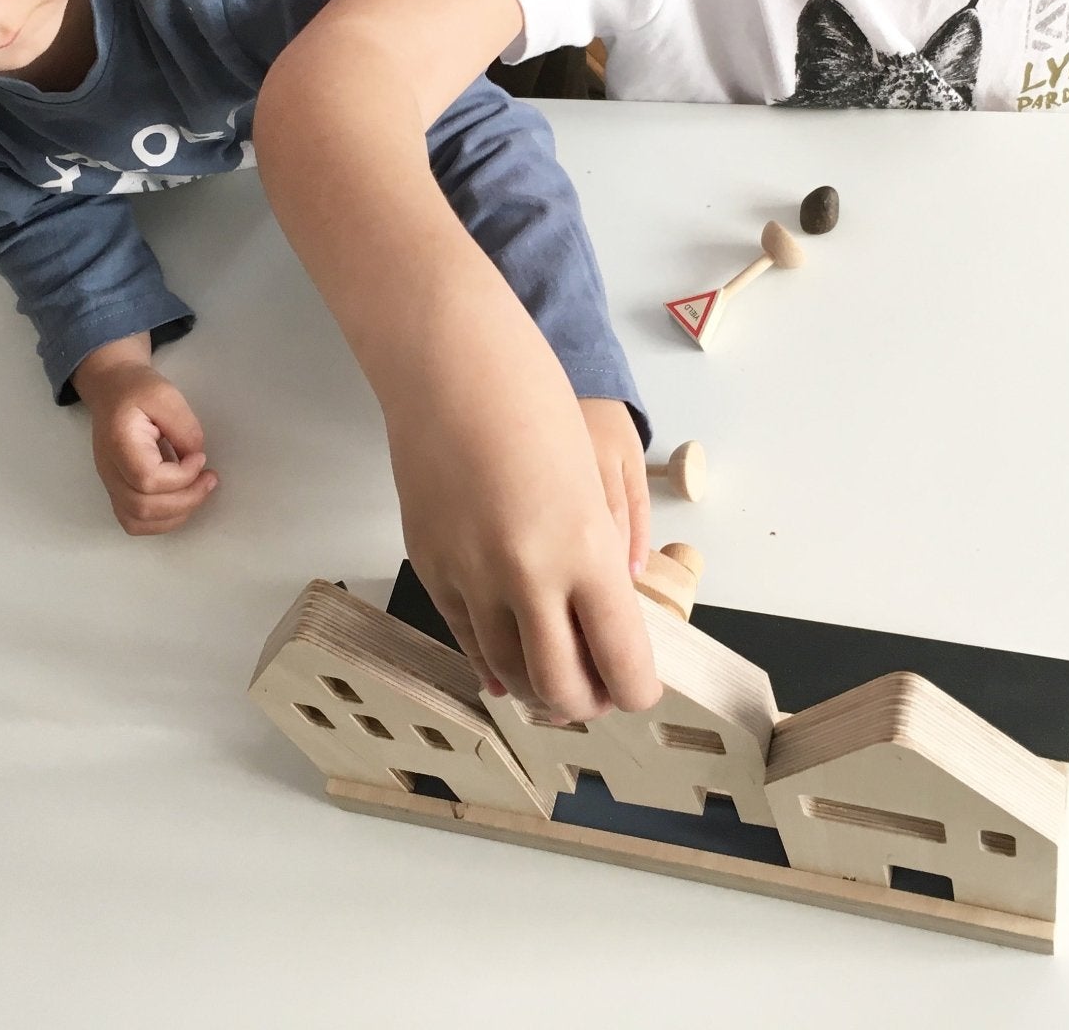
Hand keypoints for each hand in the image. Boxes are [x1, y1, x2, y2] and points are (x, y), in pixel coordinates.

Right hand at [73, 336, 217, 535]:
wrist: (112, 391)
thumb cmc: (138, 390)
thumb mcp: (166, 396)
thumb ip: (184, 429)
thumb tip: (195, 461)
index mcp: (119, 442)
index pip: (147, 478)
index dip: (180, 477)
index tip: (200, 458)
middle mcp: (109, 469)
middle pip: (142, 507)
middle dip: (185, 500)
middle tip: (209, 479)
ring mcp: (110, 484)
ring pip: (137, 521)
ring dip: (175, 515)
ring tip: (198, 491)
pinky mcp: (118, 491)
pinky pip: (134, 521)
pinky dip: (162, 520)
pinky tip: (182, 499)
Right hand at [389, 364, 660, 724]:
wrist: (450, 365)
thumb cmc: (535, 400)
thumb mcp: (595, 475)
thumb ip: (606, 546)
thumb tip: (614, 602)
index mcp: (587, 549)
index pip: (621, 661)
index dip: (634, 689)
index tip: (638, 689)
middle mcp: (529, 575)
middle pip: (563, 688)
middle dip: (586, 703)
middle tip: (597, 694)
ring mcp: (472, 576)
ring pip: (508, 672)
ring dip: (537, 688)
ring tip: (555, 686)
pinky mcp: (430, 568)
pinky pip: (465, 640)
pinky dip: (492, 662)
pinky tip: (506, 668)